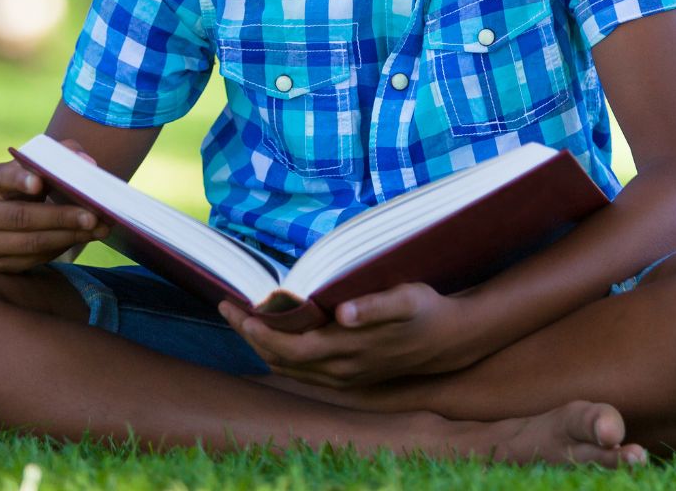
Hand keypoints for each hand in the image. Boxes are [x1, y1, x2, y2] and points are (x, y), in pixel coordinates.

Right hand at [0, 139, 109, 272]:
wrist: (1, 214)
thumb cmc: (23, 180)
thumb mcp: (33, 162)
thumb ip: (58, 154)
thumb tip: (85, 163)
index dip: (19, 179)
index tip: (40, 182)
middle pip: (19, 216)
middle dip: (60, 216)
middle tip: (93, 215)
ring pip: (30, 242)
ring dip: (69, 236)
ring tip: (98, 228)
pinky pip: (34, 259)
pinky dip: (63, 247)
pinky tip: (84, 237)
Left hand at [219, 282, 472, 388]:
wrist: (449, 340)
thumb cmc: (424, 311)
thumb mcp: (404, 299)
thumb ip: (373, 307)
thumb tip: (341, 313)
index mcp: (346, 349)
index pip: (287, 346)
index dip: (257, 330)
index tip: (235, 307)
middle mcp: (340, 370)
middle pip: (280, 359)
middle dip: (249, 335)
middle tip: (225, 306)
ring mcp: (344, 376)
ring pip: (288, 367)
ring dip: (262, 345)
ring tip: (242, 317)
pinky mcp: (348, 375)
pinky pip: (302, 370)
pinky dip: (280, 353)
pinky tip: (275, 335)